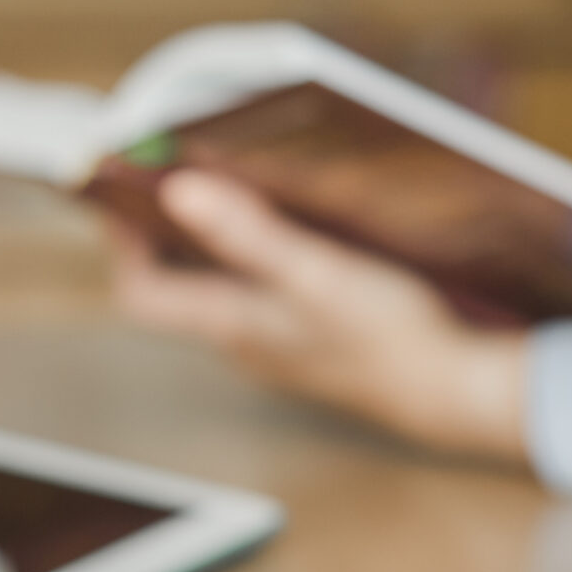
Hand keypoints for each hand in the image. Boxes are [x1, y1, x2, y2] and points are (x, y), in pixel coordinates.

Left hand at [106, 170, 529, 462]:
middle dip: (165, 236)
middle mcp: (246, 342)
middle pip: (178, 290)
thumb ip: (248, 234)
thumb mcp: (315, 272)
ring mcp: (279, 347)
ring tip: (224, 196)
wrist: (451, 391)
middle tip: (168, 181)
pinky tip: (289, 238)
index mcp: (233, 325)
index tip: (121, 196)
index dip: (122, 245)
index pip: (143, 292)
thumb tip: (179, 193)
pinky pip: (262, 301)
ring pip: (221, 295)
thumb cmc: (388, 338)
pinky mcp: (313, 344)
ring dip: (212, 248)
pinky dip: (255, 264)